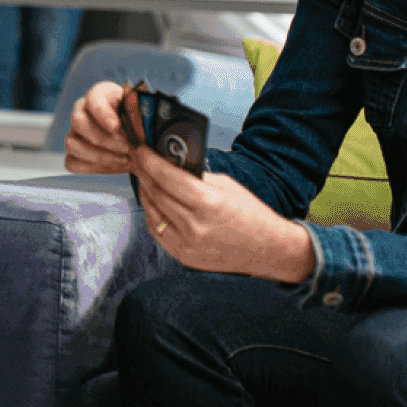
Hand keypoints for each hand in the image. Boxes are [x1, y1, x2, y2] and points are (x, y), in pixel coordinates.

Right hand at [63, 79, 131, 172]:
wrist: (140, 141)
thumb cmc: (140, 123)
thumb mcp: (142, 112)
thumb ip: (137, 110)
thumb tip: (135, 106)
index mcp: (101, 94)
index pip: (93, 98)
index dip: (102, 113)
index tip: (115, 126)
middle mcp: (82, 111)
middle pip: (78, 121)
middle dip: (102, 138)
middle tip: (125, 147)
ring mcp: (75, 132)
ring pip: (71, 143)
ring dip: (98, 155)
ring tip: (122, 159)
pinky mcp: (74, 153)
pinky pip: (71, 162)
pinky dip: (91, 167)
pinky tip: (112, 165)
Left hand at [131, 143, 315, 284]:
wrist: (268, 250)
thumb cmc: (252, 215)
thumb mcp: (227, 186)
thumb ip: (197, 177)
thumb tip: (171, 164)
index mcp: (209, 203)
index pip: (168, 177)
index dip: (150, 161)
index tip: (140, 150)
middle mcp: (195, 226)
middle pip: (157, 194)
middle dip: (144, 174)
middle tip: (138, 160)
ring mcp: (188, 244)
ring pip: (153, 213)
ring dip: (145, 193)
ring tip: (144, 179)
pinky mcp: (184, 256)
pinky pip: (157, 231)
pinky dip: (152, 214)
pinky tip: (153, 202)